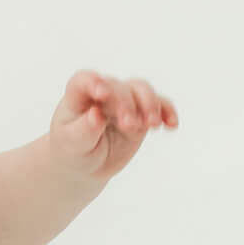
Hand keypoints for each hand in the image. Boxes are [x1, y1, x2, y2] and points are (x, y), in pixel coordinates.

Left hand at [51, 70, 178, 180]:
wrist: (87, 163)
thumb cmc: (73, 149)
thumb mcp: (72, 144)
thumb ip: (83, 129)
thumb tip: (96, 115)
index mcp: (79, 95)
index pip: (85, 80)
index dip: (94, 82)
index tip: (102, 93)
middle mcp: (104, 92)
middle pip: (119, 88)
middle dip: (126, 105)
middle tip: (129, 125)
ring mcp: (125, 101)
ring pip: (142, 90)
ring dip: (149, 104)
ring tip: (152, 124)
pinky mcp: (141, 113)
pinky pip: (159, 106)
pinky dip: (167, 112)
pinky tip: (172, 124)